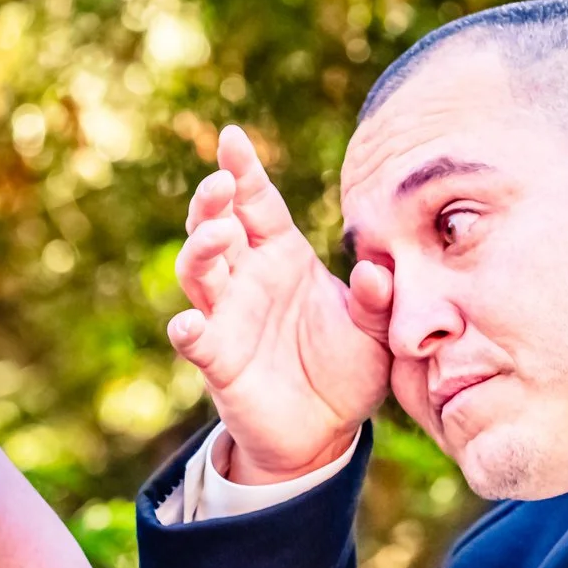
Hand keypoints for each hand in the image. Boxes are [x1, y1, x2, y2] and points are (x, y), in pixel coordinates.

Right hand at [169, 126, 392, 483]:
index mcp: (283, 256)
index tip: (231, 136)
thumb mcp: (377, 331)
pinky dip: (188, 328)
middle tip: (222, 182)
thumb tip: (378, 270)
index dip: (242, 169)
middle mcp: (248, 278)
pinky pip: (195, 340)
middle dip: (213, 201)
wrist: (329, 431)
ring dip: (201, 249)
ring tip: (217, 233)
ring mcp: (227, 317)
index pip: (257, 202)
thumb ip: (378, 299)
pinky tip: (191, 321)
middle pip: (217, 225)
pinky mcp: (218, 360)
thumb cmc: (347, 367)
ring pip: (198, 272)